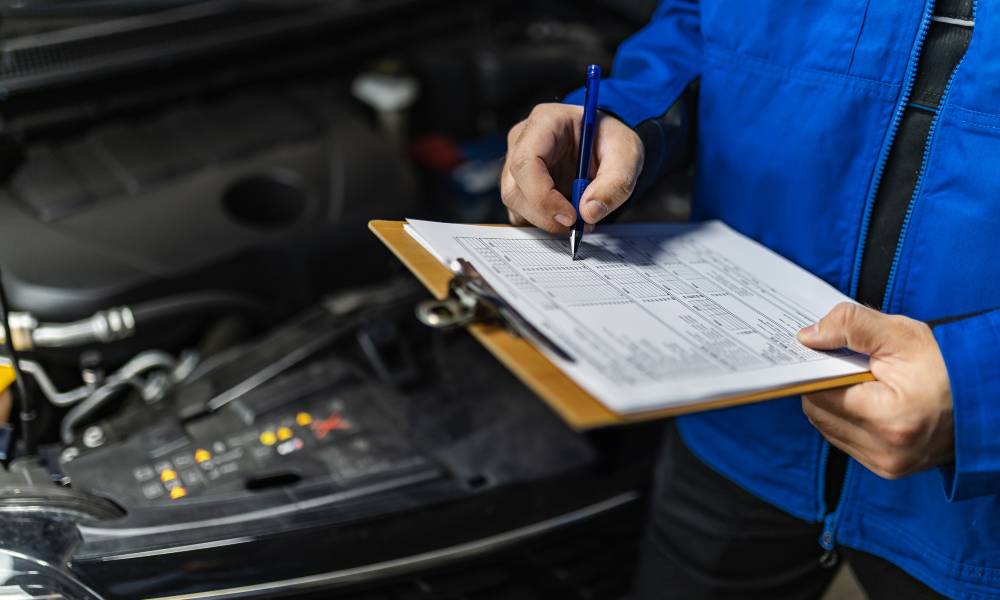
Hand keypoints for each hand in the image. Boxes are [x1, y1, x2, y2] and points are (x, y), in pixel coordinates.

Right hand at [501, 103, 643, 232]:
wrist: (606, 144)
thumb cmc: (611, 141)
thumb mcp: (627, 155)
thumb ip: (615, 183)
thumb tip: (589, 212)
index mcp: (545, 122)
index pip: (525, 163)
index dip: (542, 196)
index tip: (570, 217)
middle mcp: (522, 141)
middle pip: (514, 189)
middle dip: (545, 215)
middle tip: (578, 224)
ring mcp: (516, 164)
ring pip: (515, 204)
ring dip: (544, 220)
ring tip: (577, 217)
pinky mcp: (519, 185)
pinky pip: (519, 211)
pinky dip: (541, 221)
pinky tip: (564, 213)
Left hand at [797, 302, 953, 479]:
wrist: (985, 400)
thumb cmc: (948, 366)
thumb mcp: (901, 334)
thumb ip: (850, 326)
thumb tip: (807, 336)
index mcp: (889, 420)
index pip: (818, 392)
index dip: (816, 368)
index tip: (822, 351)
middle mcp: (885, 452)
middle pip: (817, 412)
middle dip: (824, 385)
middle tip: (846, 364)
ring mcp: (886, 465)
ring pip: (827, 428)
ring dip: (834, 403)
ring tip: (862, 382)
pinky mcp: (887, 470)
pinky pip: (845, 440)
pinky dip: (848, 419)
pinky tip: (870, 401)